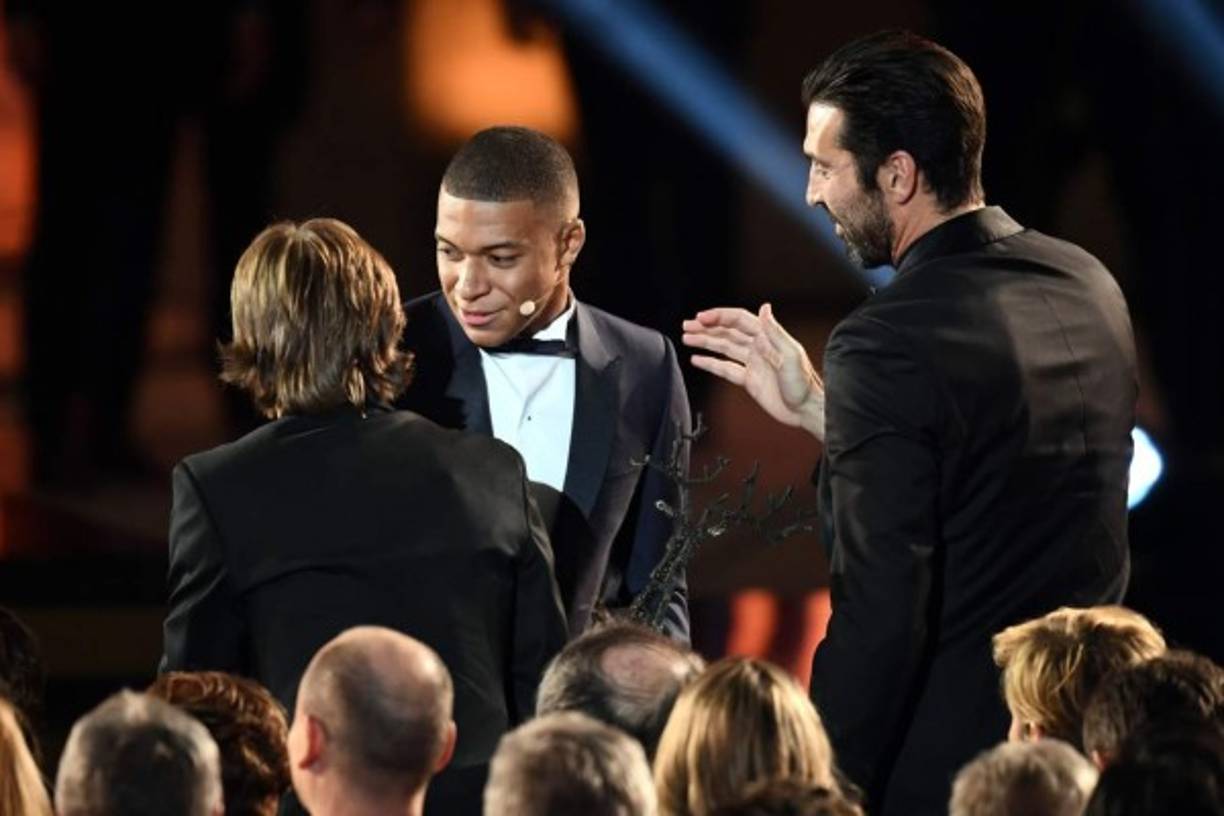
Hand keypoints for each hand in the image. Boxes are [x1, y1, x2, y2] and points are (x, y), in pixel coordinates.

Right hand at [682, 303, 825, 439]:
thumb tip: (764, 308)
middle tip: (687, 326)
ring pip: (723, 348)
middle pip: (727, 332)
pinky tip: (698, 359)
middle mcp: (758, 347)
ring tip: (687, 338)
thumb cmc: (804, 384)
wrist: (806, 410)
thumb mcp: (791, 355)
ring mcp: (753, 363)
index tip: (701, 317)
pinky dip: (711, 363)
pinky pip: (726, 368)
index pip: (739, 320)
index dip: (719, 316)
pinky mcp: (749, 380)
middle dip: (707, 327)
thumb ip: (775, 332)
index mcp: (767, 338)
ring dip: (705, 342)